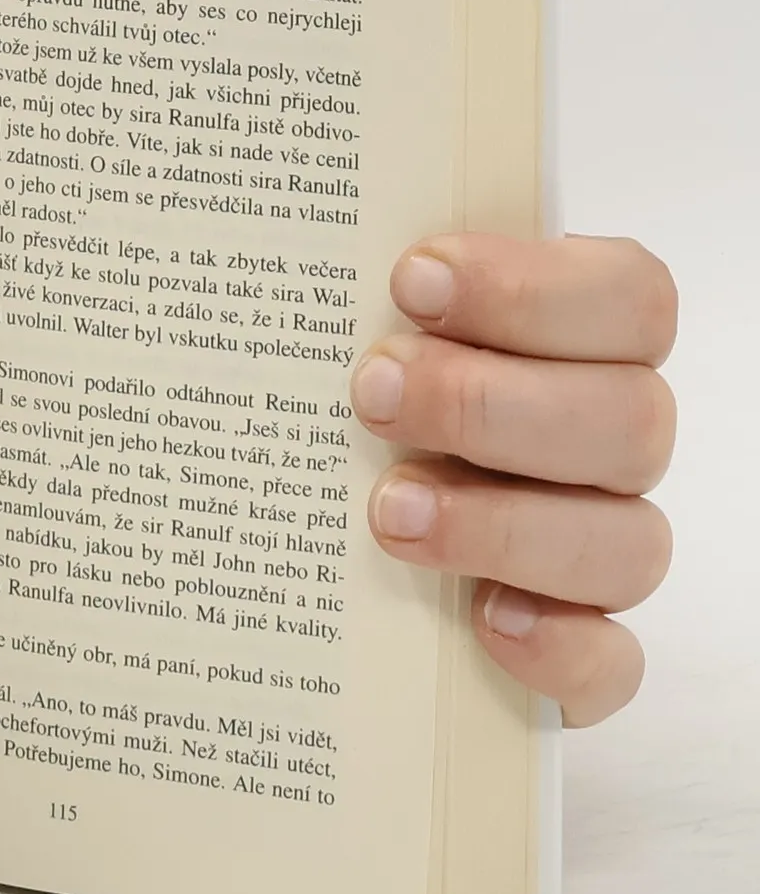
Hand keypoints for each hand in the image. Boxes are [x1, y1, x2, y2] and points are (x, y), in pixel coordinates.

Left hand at [353, 235, 675, 726]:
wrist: (327, 547)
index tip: (410, 280)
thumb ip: (346, 293)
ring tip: (387, 512)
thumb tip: (266, 231)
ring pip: (627, 541)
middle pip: (628, 419)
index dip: (532, 286)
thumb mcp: (339, 334)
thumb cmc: (344, 405)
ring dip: (504, 523)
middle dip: (488, 403)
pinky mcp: (576, 651)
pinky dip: (558, 646)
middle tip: (369, 394)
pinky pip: (611, 662)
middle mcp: (605, 443)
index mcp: (579, 344)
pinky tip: (480, 619)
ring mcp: (597, 549)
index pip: (627, 297)